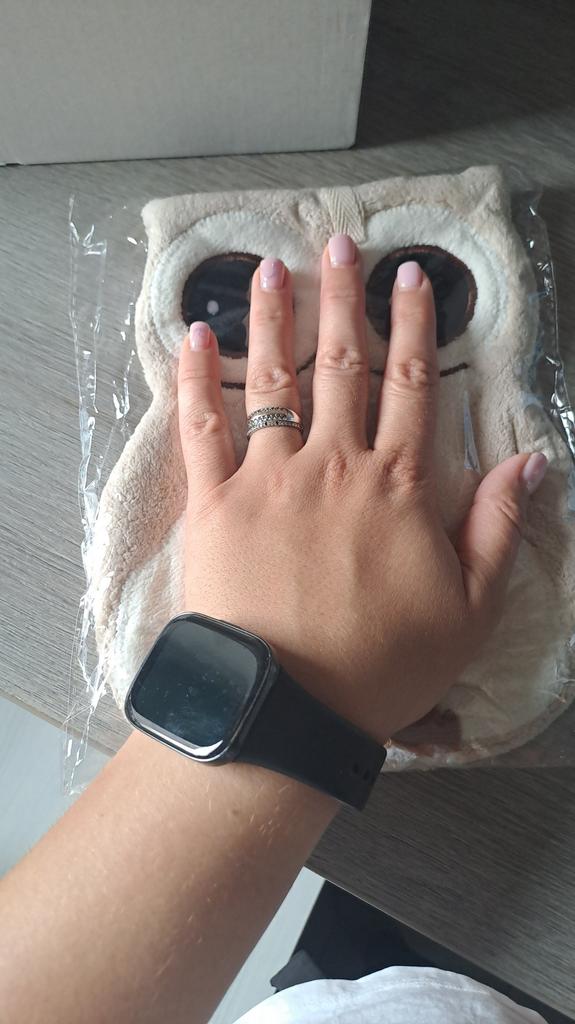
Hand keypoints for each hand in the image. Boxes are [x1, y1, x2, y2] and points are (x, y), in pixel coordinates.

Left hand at [177, 237, 546, 745]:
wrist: (289, 704)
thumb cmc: (383, 663)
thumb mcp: (470, 606)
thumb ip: (499, 527)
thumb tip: (530, 459)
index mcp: (397, 485)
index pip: (411, 385)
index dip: (413, 326)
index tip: (409, 276)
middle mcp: (334, 465)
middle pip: (341, 366)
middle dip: (342, 300)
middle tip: (338, 246)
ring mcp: (269, 479)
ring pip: (274, 382)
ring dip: (272, 319)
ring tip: (270, 267)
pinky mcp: (214, 504)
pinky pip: (202, 430)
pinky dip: (196, 381)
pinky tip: (194, 336)